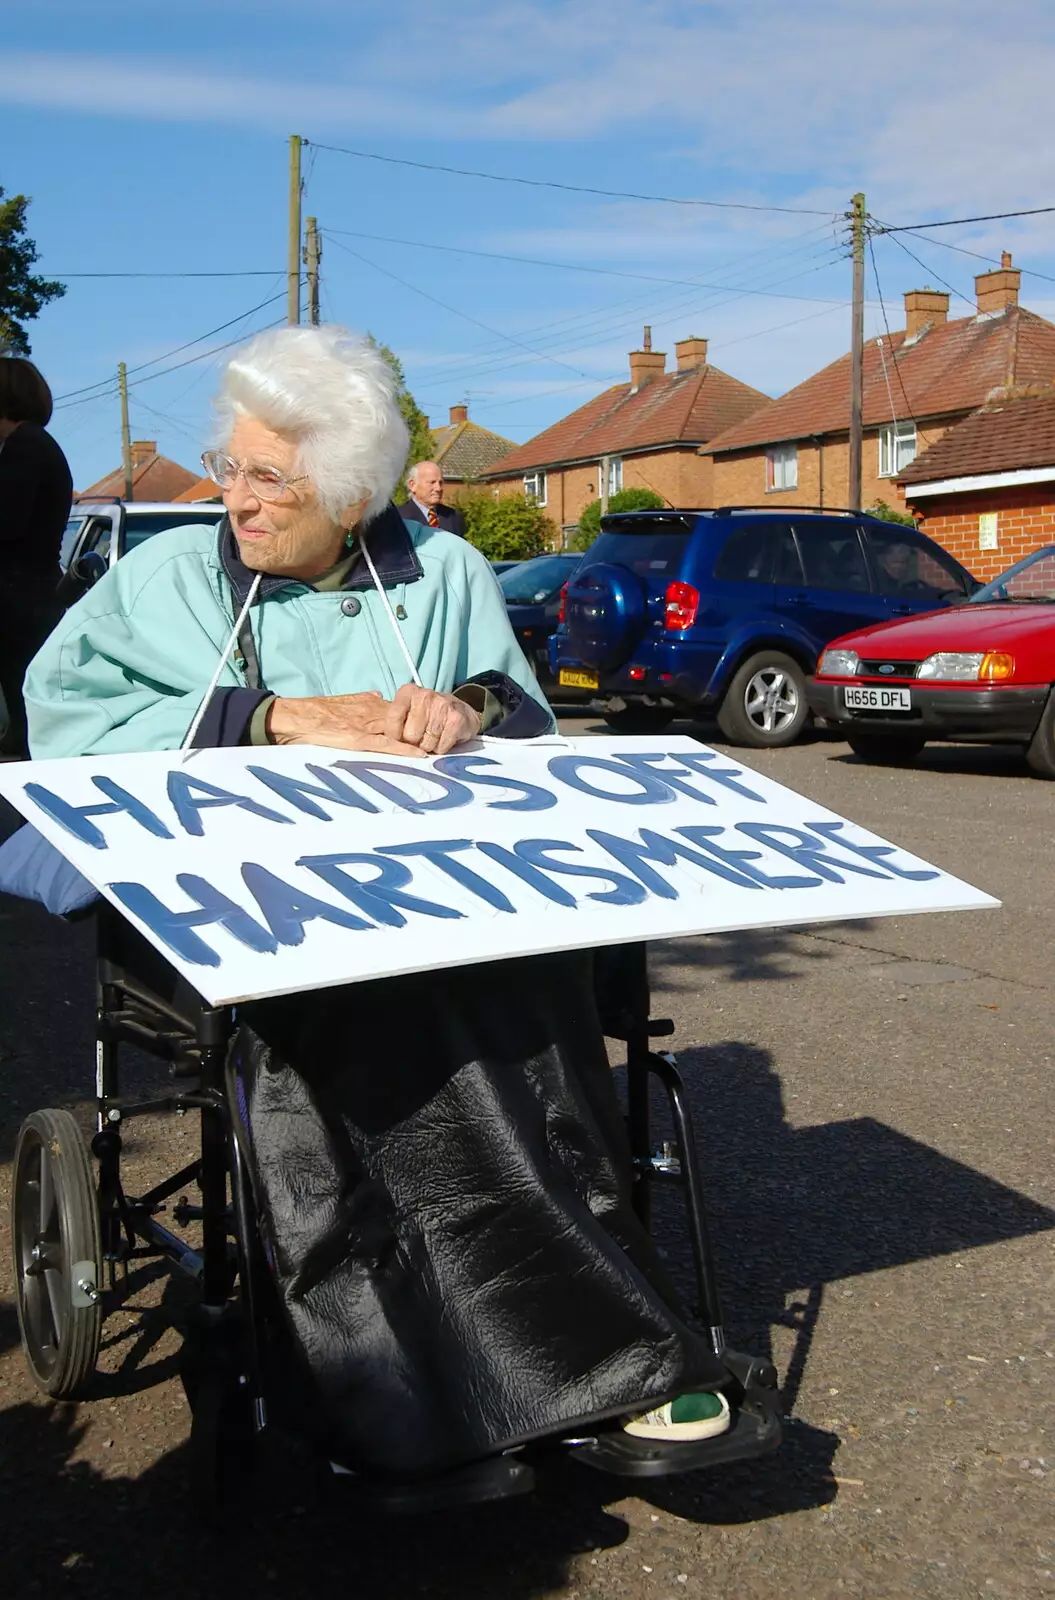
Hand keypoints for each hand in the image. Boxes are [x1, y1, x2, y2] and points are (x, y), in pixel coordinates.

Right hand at [266, 692, 426, 755]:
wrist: (292, 717)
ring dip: (421, 741)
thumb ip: (362, 700)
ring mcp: (365, 726)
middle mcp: (370, 712)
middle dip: (427, 730)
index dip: (420, 718)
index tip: (436, 724)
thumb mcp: (342, 702)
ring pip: (400, 732)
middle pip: (407, 720)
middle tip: (448, 739)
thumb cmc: (312, 713)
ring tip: (442, 751)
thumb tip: (379, 696)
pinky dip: (403, 750)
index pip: (401, 710)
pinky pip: (385, 745)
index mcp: (368, 703)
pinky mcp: (356, 739)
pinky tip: (419, 756)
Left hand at [384, 683, 482, 754]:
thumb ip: (393, 721)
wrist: (460, 711)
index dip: (393, 733)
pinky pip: (441, 746)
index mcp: (408, 692)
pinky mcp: (456, 719)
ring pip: (426, 743)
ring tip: (431, 737)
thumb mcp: (408, 710)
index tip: (397, 738)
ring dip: (428, 746)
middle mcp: (425, 695)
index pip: (393, 717)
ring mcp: (442, 706)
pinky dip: (441, 748)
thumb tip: (380, 740)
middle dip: (413, 743)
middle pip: (409, 735)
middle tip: (418, 738)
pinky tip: (442, 739)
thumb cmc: (428, 714)